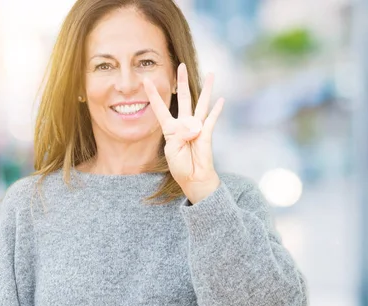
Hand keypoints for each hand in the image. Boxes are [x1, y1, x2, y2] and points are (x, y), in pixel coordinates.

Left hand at [144, 63, 223, 202]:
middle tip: (182, 66)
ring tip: (211, 75)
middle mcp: (184, 124)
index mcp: (170, 129)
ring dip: (206, 89)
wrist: (194, 179)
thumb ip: (180, 136)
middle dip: (182, 81)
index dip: (153, 95)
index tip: (145, 81)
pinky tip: (221, 100)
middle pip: (184, 98)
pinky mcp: (207, 134)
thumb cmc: (181, 166)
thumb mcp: (172, 150)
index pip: (160, 108)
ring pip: (201, 104)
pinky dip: (216, 110)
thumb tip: (193, 125)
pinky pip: (211, 120)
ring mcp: (197, 127)